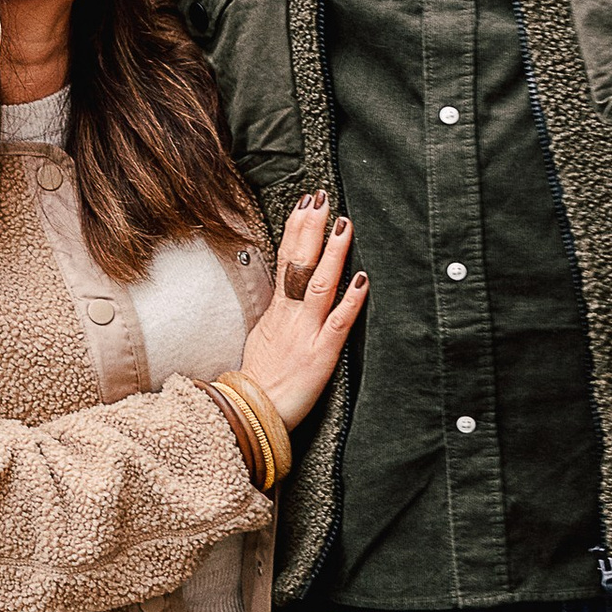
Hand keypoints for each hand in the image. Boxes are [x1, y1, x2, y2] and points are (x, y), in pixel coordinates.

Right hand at [237, 190, 367, 428]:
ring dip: (332, 253)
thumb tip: (285, 292)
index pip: (285, 260)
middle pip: (299, 263)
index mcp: (276, 311)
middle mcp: (290, 316)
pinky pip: (338, 324)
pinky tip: (361, 278)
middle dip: (311, 228)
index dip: (296, 230)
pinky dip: (350, 300)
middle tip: (321, 197)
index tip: (305, 203)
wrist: (250, 415)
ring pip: (319, 285)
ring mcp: (305, 334)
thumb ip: (277, 313)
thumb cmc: (257, 381)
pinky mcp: (320, 355)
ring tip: (343, 224)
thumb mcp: (261, 338)